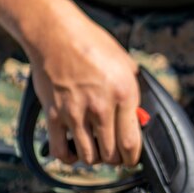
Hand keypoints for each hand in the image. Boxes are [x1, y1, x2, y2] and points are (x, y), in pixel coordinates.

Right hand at [27, 7, 141, 166]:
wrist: (56, 33)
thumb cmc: (92, 43)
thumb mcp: (124, 62)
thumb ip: (132, 90)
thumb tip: (139, 116)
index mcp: (123, 92)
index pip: (132, 142)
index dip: (133, 158)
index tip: (131, 159)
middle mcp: (101, 106)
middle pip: (111, 154)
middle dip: (115, 159)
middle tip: (114, 154)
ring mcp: (76, 112)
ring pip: (89, 157)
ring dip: (94, 159)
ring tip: (96, 150)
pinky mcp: (54, 115)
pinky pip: (61, 151)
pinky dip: (69, 157)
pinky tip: (74, 151)